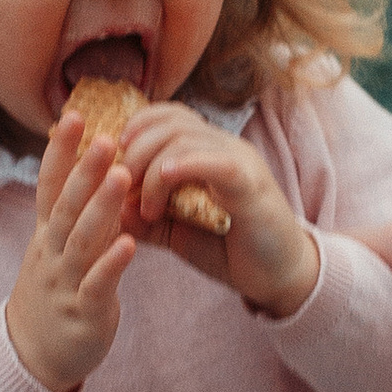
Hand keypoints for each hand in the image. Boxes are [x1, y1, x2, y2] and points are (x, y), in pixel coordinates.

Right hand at [6, 113, 136, 391]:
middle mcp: (51, 253)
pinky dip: (111, 264)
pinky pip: (97, 285)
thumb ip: (76, 214)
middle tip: (106, 137)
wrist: (33, 357)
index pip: (49, 185)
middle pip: (66, 205)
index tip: (75, 116)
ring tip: (122, 177)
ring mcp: (65, 282)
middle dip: (85, 171)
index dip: (60, 152)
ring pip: (81, 240)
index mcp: (47, 234)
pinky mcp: (83, 312)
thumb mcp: (59, 250)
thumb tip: (97, 168)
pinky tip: (129, 244)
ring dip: (102, 208)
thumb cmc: (56, 294)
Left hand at [113, 105, 322, 318]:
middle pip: (170, 121)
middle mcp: (224, 146)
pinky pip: (215, 161)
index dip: (136, 128)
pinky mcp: (250, 184)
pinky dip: (183, 166)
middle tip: (123, 187)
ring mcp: (239, 161)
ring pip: (184, 139)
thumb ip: (148, 220)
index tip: (114, 160)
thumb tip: (112, 210)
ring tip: (148, 207)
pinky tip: (163, 182)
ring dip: (152, 170)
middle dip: (135, 149)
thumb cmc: (231, 251)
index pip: (169, 115)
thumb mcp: (179, 234)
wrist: (280, 276)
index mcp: (207, 151)